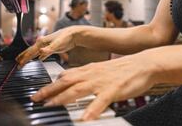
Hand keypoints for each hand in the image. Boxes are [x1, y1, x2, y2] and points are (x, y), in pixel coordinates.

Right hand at [16, 26, 78, 66]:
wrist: (74, 34)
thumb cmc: (66, 37)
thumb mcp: (57, 44)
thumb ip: (49, 49)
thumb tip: (41, 52)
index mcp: (42, 42)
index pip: (30, 52)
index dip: (24, 58)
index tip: (19, 64)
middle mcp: (42, 43)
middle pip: (30, 51)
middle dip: (23, 57)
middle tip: (17, 63)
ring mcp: (47, 45)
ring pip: (35, 52)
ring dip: (29, 57)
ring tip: (23, 61)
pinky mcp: (51, 47)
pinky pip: (42, 53)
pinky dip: (38, 56)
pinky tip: (38, 58)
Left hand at [31, 53, 158, 120]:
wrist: (145, 64)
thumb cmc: (126, 69)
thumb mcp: (103, 70)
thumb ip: (88, 75)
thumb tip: (74, 80)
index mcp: (91, 70)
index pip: (66, 75)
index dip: (51, 84)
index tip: (39, 92)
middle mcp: (93, 74)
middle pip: (67, 81)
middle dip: (50, 90)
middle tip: (36, 99)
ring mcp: (103, 82)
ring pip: (79, 89)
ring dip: (63, 98)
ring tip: (51, 106)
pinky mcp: (114, 89)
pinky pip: (101, 101)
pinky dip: (92, 109)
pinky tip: (85, 118)